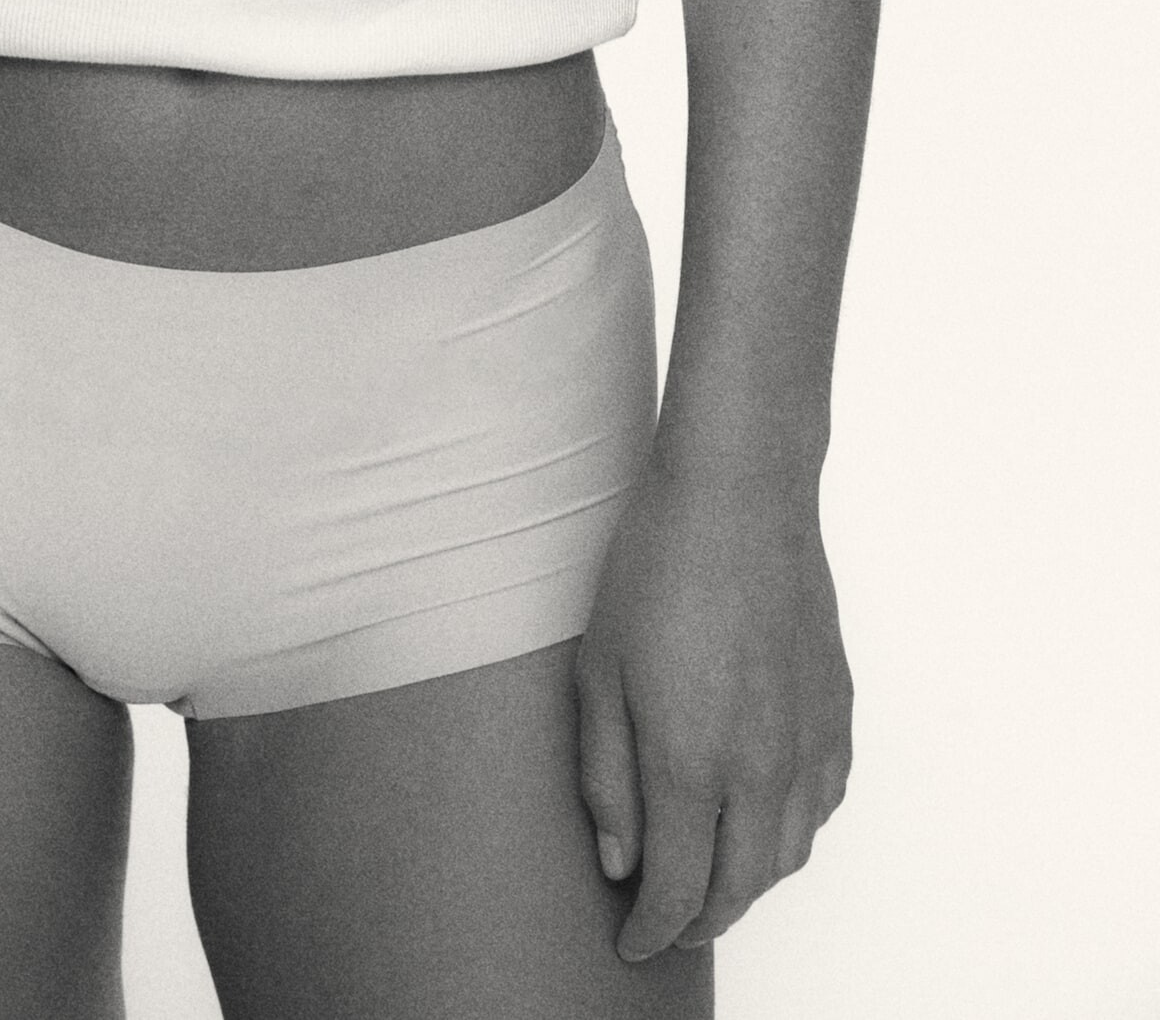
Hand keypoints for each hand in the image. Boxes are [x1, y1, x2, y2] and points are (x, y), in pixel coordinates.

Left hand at [574, 456, 852, 961]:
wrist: (739, 495)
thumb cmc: (657, 568)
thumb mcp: (598, 670)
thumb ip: (607, 776)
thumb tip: (620, 861)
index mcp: (692, 762)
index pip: (679, 891)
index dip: (651, 931)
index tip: (630, 943)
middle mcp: (761, 768)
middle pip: (739, 890)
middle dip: (698, 920)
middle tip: (664, 924)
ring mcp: (809, 743)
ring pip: (787, 856)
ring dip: (747, 882)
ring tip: (707, 874)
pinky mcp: (839, 714)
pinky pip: (822, 805)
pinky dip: (791, 832)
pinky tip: (761, 816)